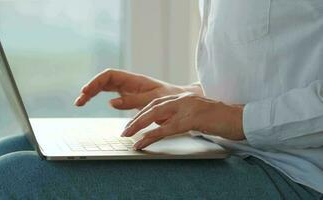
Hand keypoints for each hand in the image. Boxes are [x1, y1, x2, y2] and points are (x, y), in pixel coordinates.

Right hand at [75, 68, 202, 109]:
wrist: (181, 101)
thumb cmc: (170, 98)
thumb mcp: (153, 100)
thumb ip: (132, 101)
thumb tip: (111, 102)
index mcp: (134, 80)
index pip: (110, 75)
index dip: (96, 82)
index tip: (87, 92)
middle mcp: (129, 82)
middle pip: (104, 80)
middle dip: (90, 88)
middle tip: (79, 100)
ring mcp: (128, 89)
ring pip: (105, 86)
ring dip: (92, 92)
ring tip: (80, 102)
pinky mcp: (129, 97)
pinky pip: (110, 94)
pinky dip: (99, 97)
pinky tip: (91, 102)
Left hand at [121, 93, 244, 149]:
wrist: (242, 118)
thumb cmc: (220, 119)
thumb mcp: (197, 115)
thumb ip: (181, 117)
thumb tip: (163, 126)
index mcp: (184, 97)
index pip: (157, 102)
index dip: (143, 112)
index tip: (132, 122)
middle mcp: (184, 98)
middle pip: (153, 106)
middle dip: (136, 119)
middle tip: (125, 131)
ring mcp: (188, 107)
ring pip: (157, 115)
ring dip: (139, 126)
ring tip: (129, 136)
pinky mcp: (193, 118)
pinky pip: (168, 128)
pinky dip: (153, 135)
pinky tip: (144, 142)